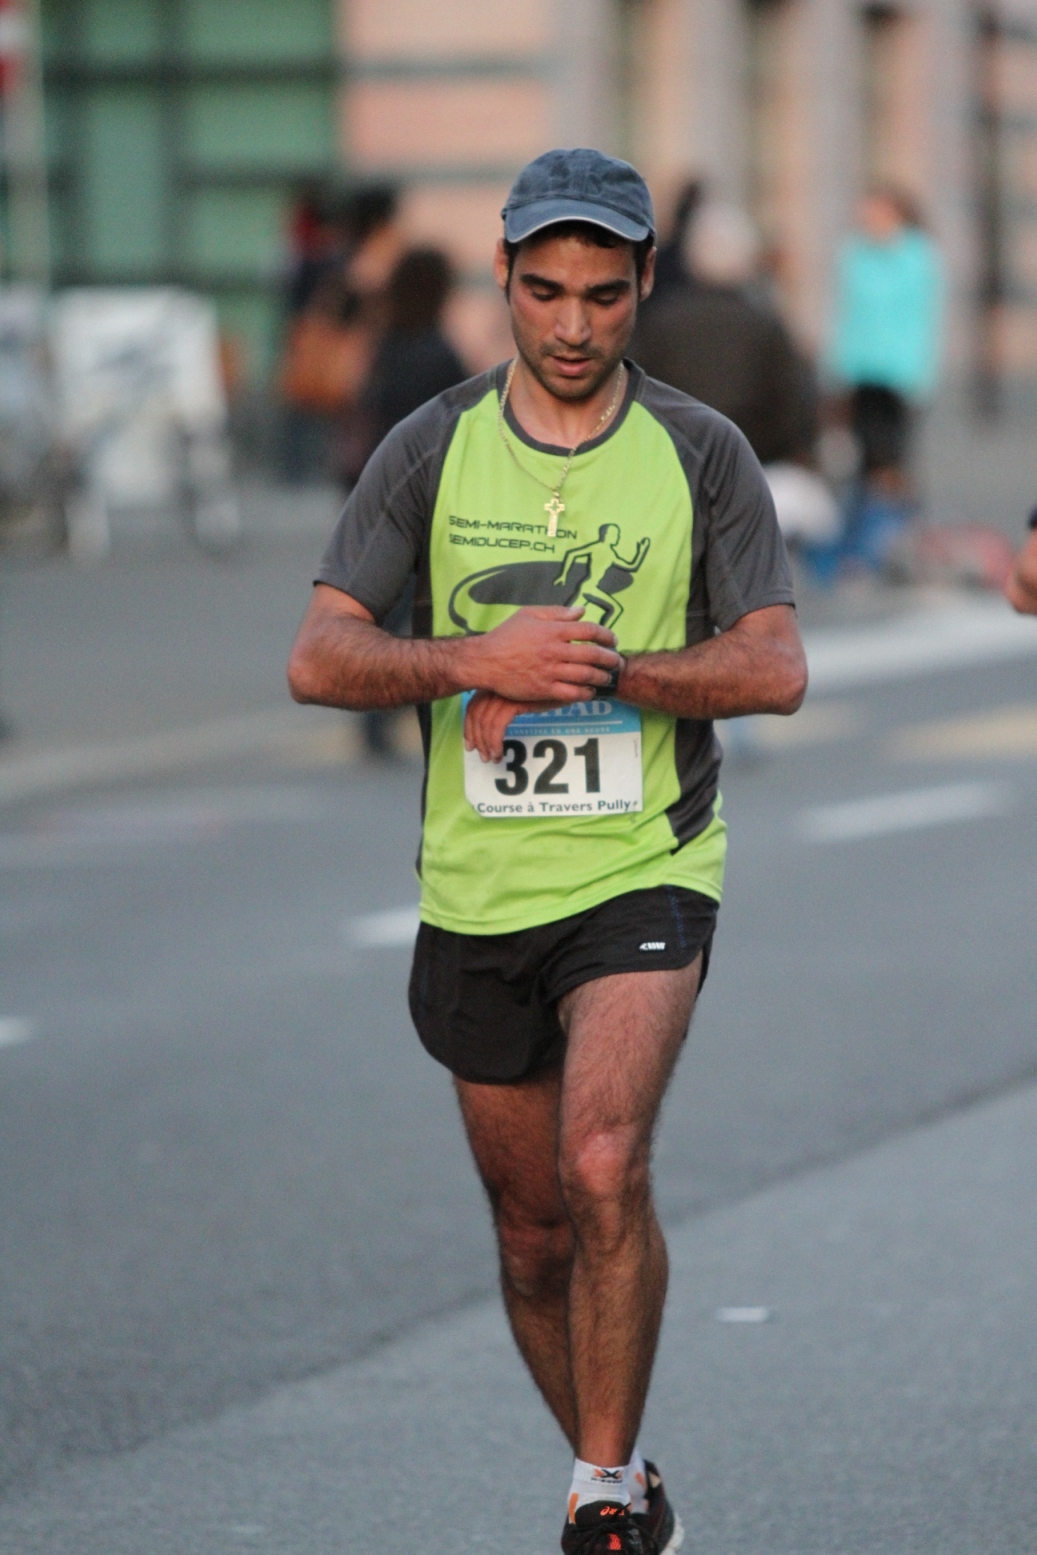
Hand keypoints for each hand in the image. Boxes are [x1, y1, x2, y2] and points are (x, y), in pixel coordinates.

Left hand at [464, 691, 563, 762]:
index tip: (471, 743)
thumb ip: (508, 702)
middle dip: (475, 737)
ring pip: (484, 722)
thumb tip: (495, 722)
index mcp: (494, 683)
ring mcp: (504, 693)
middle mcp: (496, 686)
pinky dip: (495, 742)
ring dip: (485, 744)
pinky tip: (499, 752)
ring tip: (492, 758)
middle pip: (475, 714)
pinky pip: (497, 726)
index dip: (469, 726)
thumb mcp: (523, 693)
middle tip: (480, 754)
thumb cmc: (547, 686)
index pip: (473, 706)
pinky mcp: (515, 702)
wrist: (566, 676)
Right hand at [467, 606, 619, 702]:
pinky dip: (585, 693)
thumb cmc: (505, 636)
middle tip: (617, 662)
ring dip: (601, 677)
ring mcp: (550, 671)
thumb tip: (580, 611)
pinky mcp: (543, 689)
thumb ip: (556, 612)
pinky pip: (571, 693)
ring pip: (586, 675)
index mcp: (553, 630)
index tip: (612, 640)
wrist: (485, 661)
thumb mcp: (528, 615)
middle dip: (610, 659)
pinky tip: (589, 692)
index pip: (590, 631)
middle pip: (593, 654)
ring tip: (607, 678)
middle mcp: (554, 650)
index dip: (606, 635)